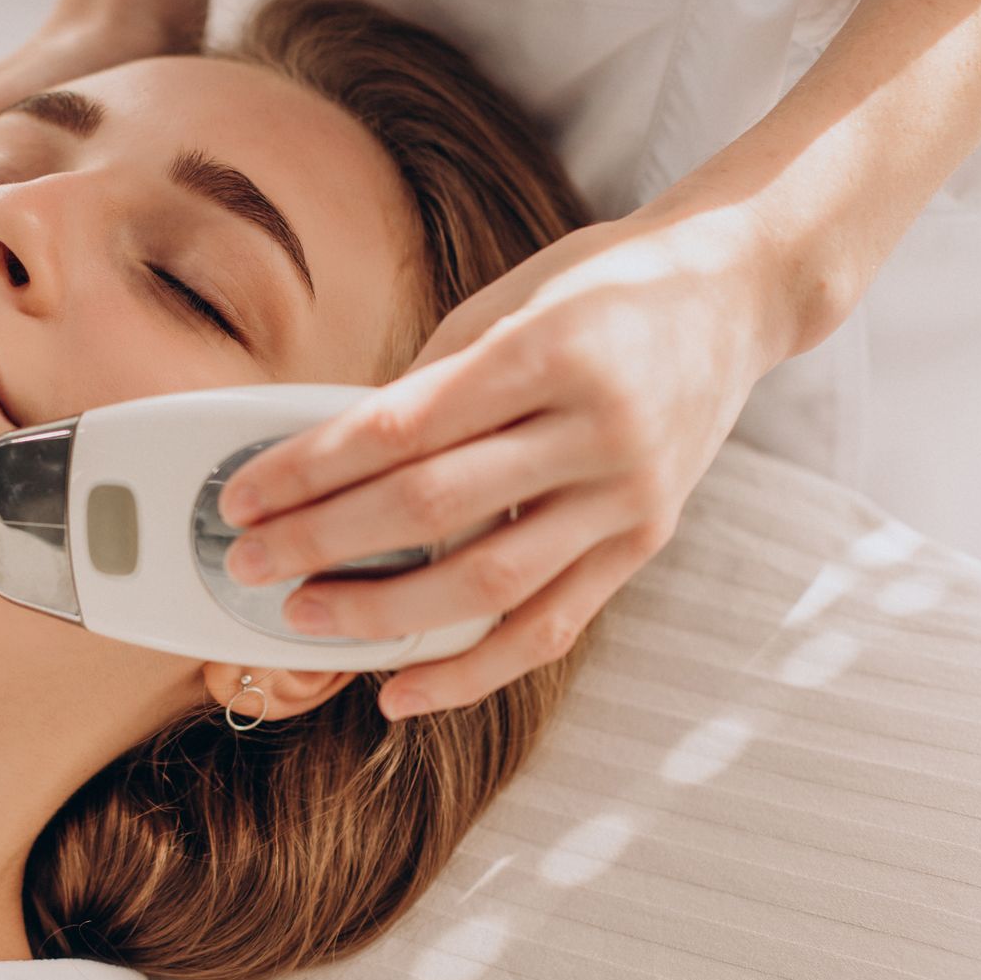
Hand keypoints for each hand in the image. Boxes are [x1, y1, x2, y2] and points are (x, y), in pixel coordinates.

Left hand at [217, 205, 798, 719]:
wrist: (736, 293)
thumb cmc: (604, 289)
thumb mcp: (506, 303)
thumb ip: (427, 387)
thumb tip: (328, 464)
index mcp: (546, 351)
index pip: (400, 428)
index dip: (310, 469)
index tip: (244, 495)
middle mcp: (595, 429)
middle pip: (431, 508)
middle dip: (324, 542)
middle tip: (250, 562)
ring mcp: (626, 496)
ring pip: (486, 582)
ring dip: (383, 613)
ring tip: (306, 620)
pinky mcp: (643, 544)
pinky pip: (548, 628)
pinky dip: (469, 671)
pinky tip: (399, 690)